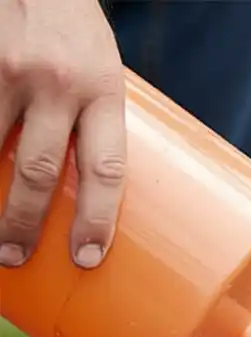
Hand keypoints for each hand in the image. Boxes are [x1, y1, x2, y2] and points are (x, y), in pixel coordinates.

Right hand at [0, 0, 125, 268]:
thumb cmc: (71, 28)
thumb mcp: (99, 69)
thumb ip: (91, 120)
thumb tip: (80, 190)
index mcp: (103, 89)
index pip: (105, 169)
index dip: (96, 220)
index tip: (85, 259)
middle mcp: (55, 81)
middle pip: (39, 170)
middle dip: (24, 222)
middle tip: (13, 257)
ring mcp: (6, 67)